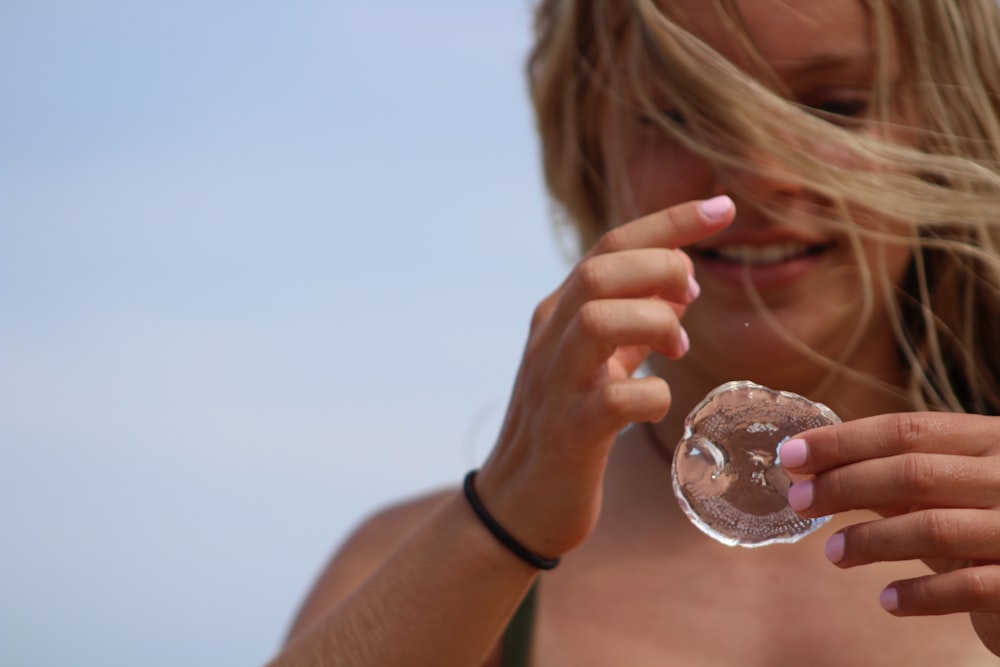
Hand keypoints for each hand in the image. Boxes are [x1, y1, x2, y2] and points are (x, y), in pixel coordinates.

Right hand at [474, 196, 733, 560]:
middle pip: (601, 271)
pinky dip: (653, 395)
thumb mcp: (599, 359)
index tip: (723, 207)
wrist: (519, 501)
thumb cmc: (567, 423)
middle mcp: (551, 338)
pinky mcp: (570, 431)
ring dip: (655, 325)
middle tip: (691, 299)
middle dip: (661, 271)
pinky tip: (657, 404)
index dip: (670, 221)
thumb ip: (633, 318)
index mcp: (559, 312)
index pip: (610, 244)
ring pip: (598, 319)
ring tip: (677, 349)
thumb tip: (681, 280)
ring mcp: (556, 383)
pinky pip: (617, 398)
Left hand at [781, 412, 999, 655]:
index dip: (843, 441)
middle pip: (913, 471)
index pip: (907, 429)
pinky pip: (968, 586)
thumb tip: (811, 468)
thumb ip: (893, 478)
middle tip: (799, 501)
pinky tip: (886, 600)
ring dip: (871, 540)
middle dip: (845, 484)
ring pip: (934, 526)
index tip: (791, 455)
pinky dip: (920, 594)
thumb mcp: (948, 494)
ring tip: (833, 553)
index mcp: (991, 440)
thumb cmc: (991, 529)